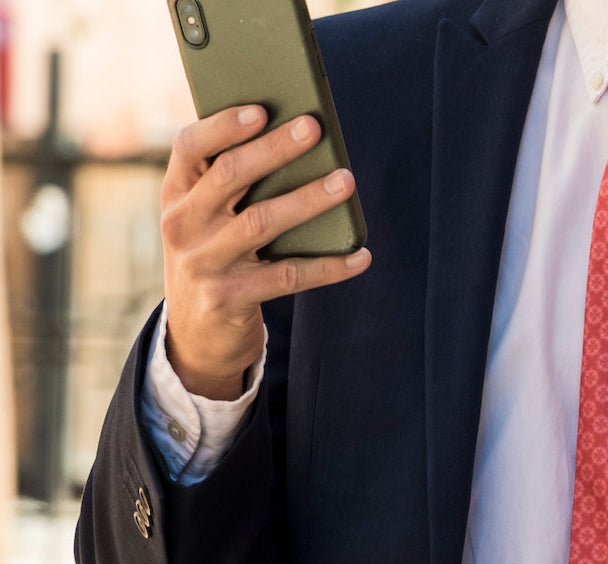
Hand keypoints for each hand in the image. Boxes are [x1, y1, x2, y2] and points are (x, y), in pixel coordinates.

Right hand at [160, 106, 370, 399]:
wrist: (195, 336)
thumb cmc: (214, 261)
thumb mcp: (205, 223)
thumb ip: (230, 189)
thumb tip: (298, 149)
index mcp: (175, 195)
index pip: (190, 147)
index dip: (224, 125)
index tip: (262, 110)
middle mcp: (183, 225)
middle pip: (231, 176)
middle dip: (276, 149)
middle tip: (315, 129)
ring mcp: (204, 263)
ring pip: (262, 221)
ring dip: (308, 199)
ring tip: (345, 182)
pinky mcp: (229, 298)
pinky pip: (288, 277)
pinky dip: (329, 267)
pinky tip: (360, 256)